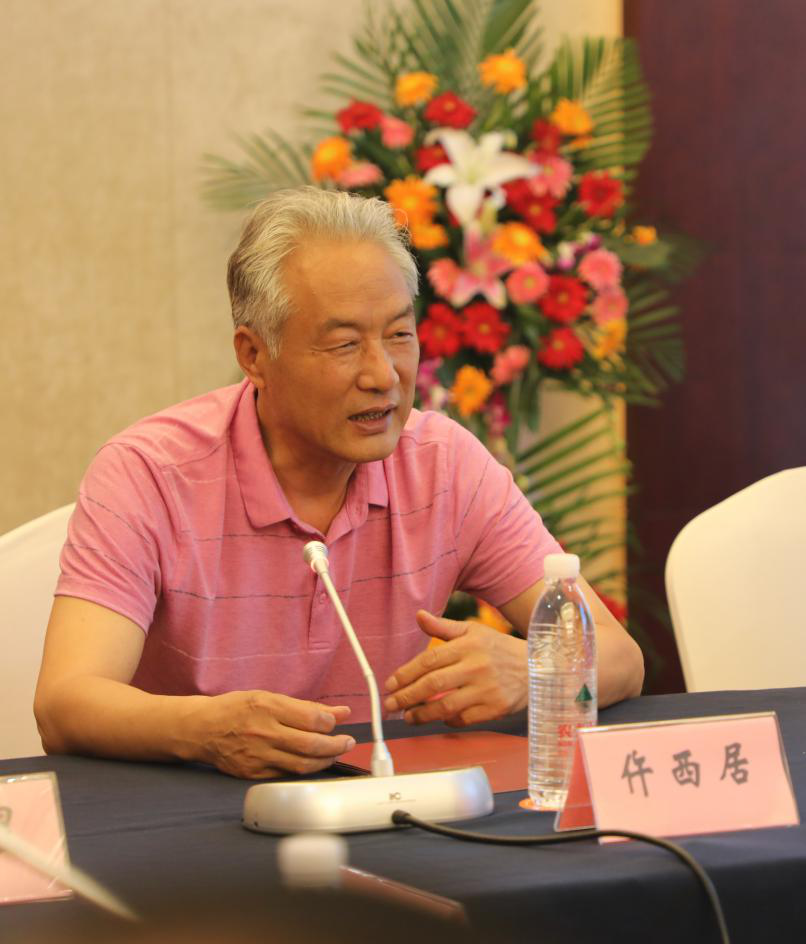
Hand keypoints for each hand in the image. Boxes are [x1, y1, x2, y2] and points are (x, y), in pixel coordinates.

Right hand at [192, 691, 353, 778]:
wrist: (201, 729)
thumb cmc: (236, 709)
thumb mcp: (269, 697)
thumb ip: (306, 707)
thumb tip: (339, 712)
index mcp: (268, 707)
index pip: (311, 719)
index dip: (330, 723)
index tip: (338, 722)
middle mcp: (263, 733)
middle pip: (310, 745)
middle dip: (336, 745)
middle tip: (348, 743)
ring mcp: (258, 756)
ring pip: (302, 765)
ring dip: (325, 761)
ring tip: (334, 754)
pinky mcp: (254, 774)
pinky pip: (287, 775)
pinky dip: (304, 770)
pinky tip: (313, 764)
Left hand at [383, 610, 527, 726]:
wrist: (538, 667)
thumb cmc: (499, 648)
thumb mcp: (473, 631)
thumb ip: (443, 626)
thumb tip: (418, 616)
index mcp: (468, 645)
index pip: (429, 660)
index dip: (406, 674)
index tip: (390, 684)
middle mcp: (476, 666)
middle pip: (433, 684)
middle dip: (407, 696)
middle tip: (391, 704)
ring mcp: (486, 689)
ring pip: (446, 706)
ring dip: (422, 714)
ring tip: (408, 716)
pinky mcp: (496, 708)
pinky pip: (464, 720)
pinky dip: (448, 721)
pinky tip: (438, 719)